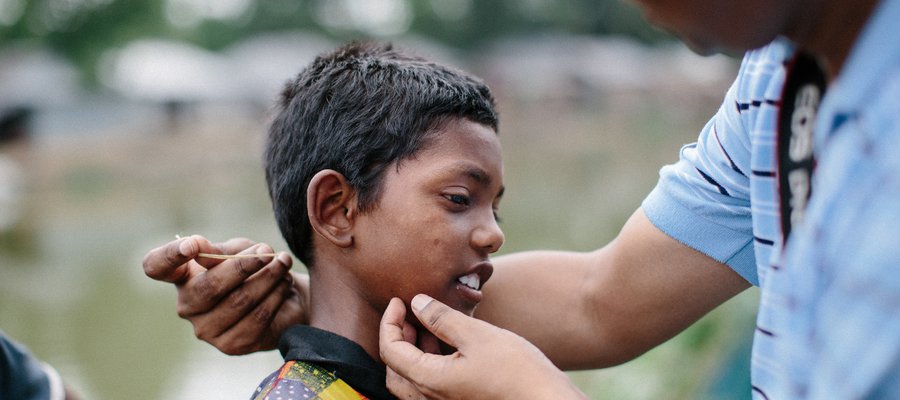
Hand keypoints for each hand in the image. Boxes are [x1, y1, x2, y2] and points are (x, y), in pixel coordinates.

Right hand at [142, 235, 308, 354]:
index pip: (157, 266)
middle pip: (208, 286)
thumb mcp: (237, 250)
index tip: (191, 245)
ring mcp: (206, 329)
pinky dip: (275, 294)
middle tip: (268, 251)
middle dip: (244, 266)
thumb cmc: (253, 268)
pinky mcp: (231, 345)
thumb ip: (219, 250)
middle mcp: (187, 306)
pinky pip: (257, 317)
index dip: (169, 255)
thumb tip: (198, 248)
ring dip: (267, 278)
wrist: (284, 296)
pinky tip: (284, 282)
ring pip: (239, 300)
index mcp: (182, 276)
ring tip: (283, 262)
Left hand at [379, 295, 586, 399]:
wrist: (546, 398)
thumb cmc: (516, 369)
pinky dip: (429, 359)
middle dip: (396, 337)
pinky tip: (446, 339)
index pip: (391, 351)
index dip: (389, 322)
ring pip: (412, 377)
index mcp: (430, 381)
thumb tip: (416, 303)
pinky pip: (430, 382)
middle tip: (408, 312)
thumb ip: (442, 318)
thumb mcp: (477, 335)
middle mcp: (432, 397)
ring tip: (427, 321)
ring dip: (413, 348)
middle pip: (395, 369)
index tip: (399, 300)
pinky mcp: (459, 399)